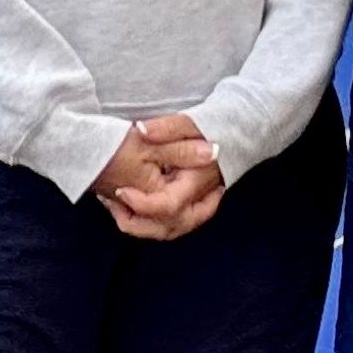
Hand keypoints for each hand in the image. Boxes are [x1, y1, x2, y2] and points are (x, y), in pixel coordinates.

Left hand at [95, 116, 222, 239]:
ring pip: (170, 230)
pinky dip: (150, 223)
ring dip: (141, 225)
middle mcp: (200, 199)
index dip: (142, 204)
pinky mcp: (193, 207)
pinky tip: (132, 208)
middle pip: (170, 227)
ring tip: (119, 207)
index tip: (121, 190)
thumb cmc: (213, 129)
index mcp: (198, 180)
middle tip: (116, 203)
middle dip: (137, 223)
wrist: (236, 135)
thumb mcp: (190, 123)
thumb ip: (167, 127)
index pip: (170, 206)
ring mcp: (198, 205)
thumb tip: (143, 131)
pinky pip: (171, 225)